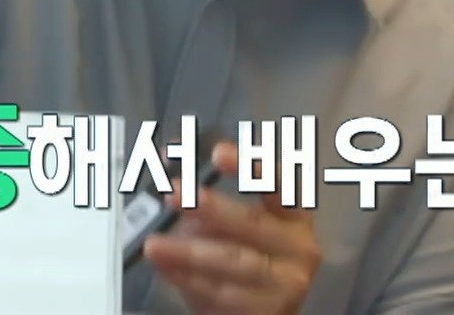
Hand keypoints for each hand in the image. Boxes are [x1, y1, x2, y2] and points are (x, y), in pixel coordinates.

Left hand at [144, 140, 320, 314]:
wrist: (258, 310)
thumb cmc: (245, 256)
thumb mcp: (230, 223)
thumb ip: (205, 194)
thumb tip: (168, 159)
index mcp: (293, 214)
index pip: (279, 184)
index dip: (250, 166)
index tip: (218, 153)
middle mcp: (299, 246)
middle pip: (253, 223)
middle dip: (211, 208)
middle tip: (174, 194)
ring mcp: (286, 283)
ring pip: (234, 261)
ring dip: (189, 252)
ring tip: (154, 244)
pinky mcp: (266, 311)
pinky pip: (221, 293)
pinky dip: (189, 280)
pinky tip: (166, 268)